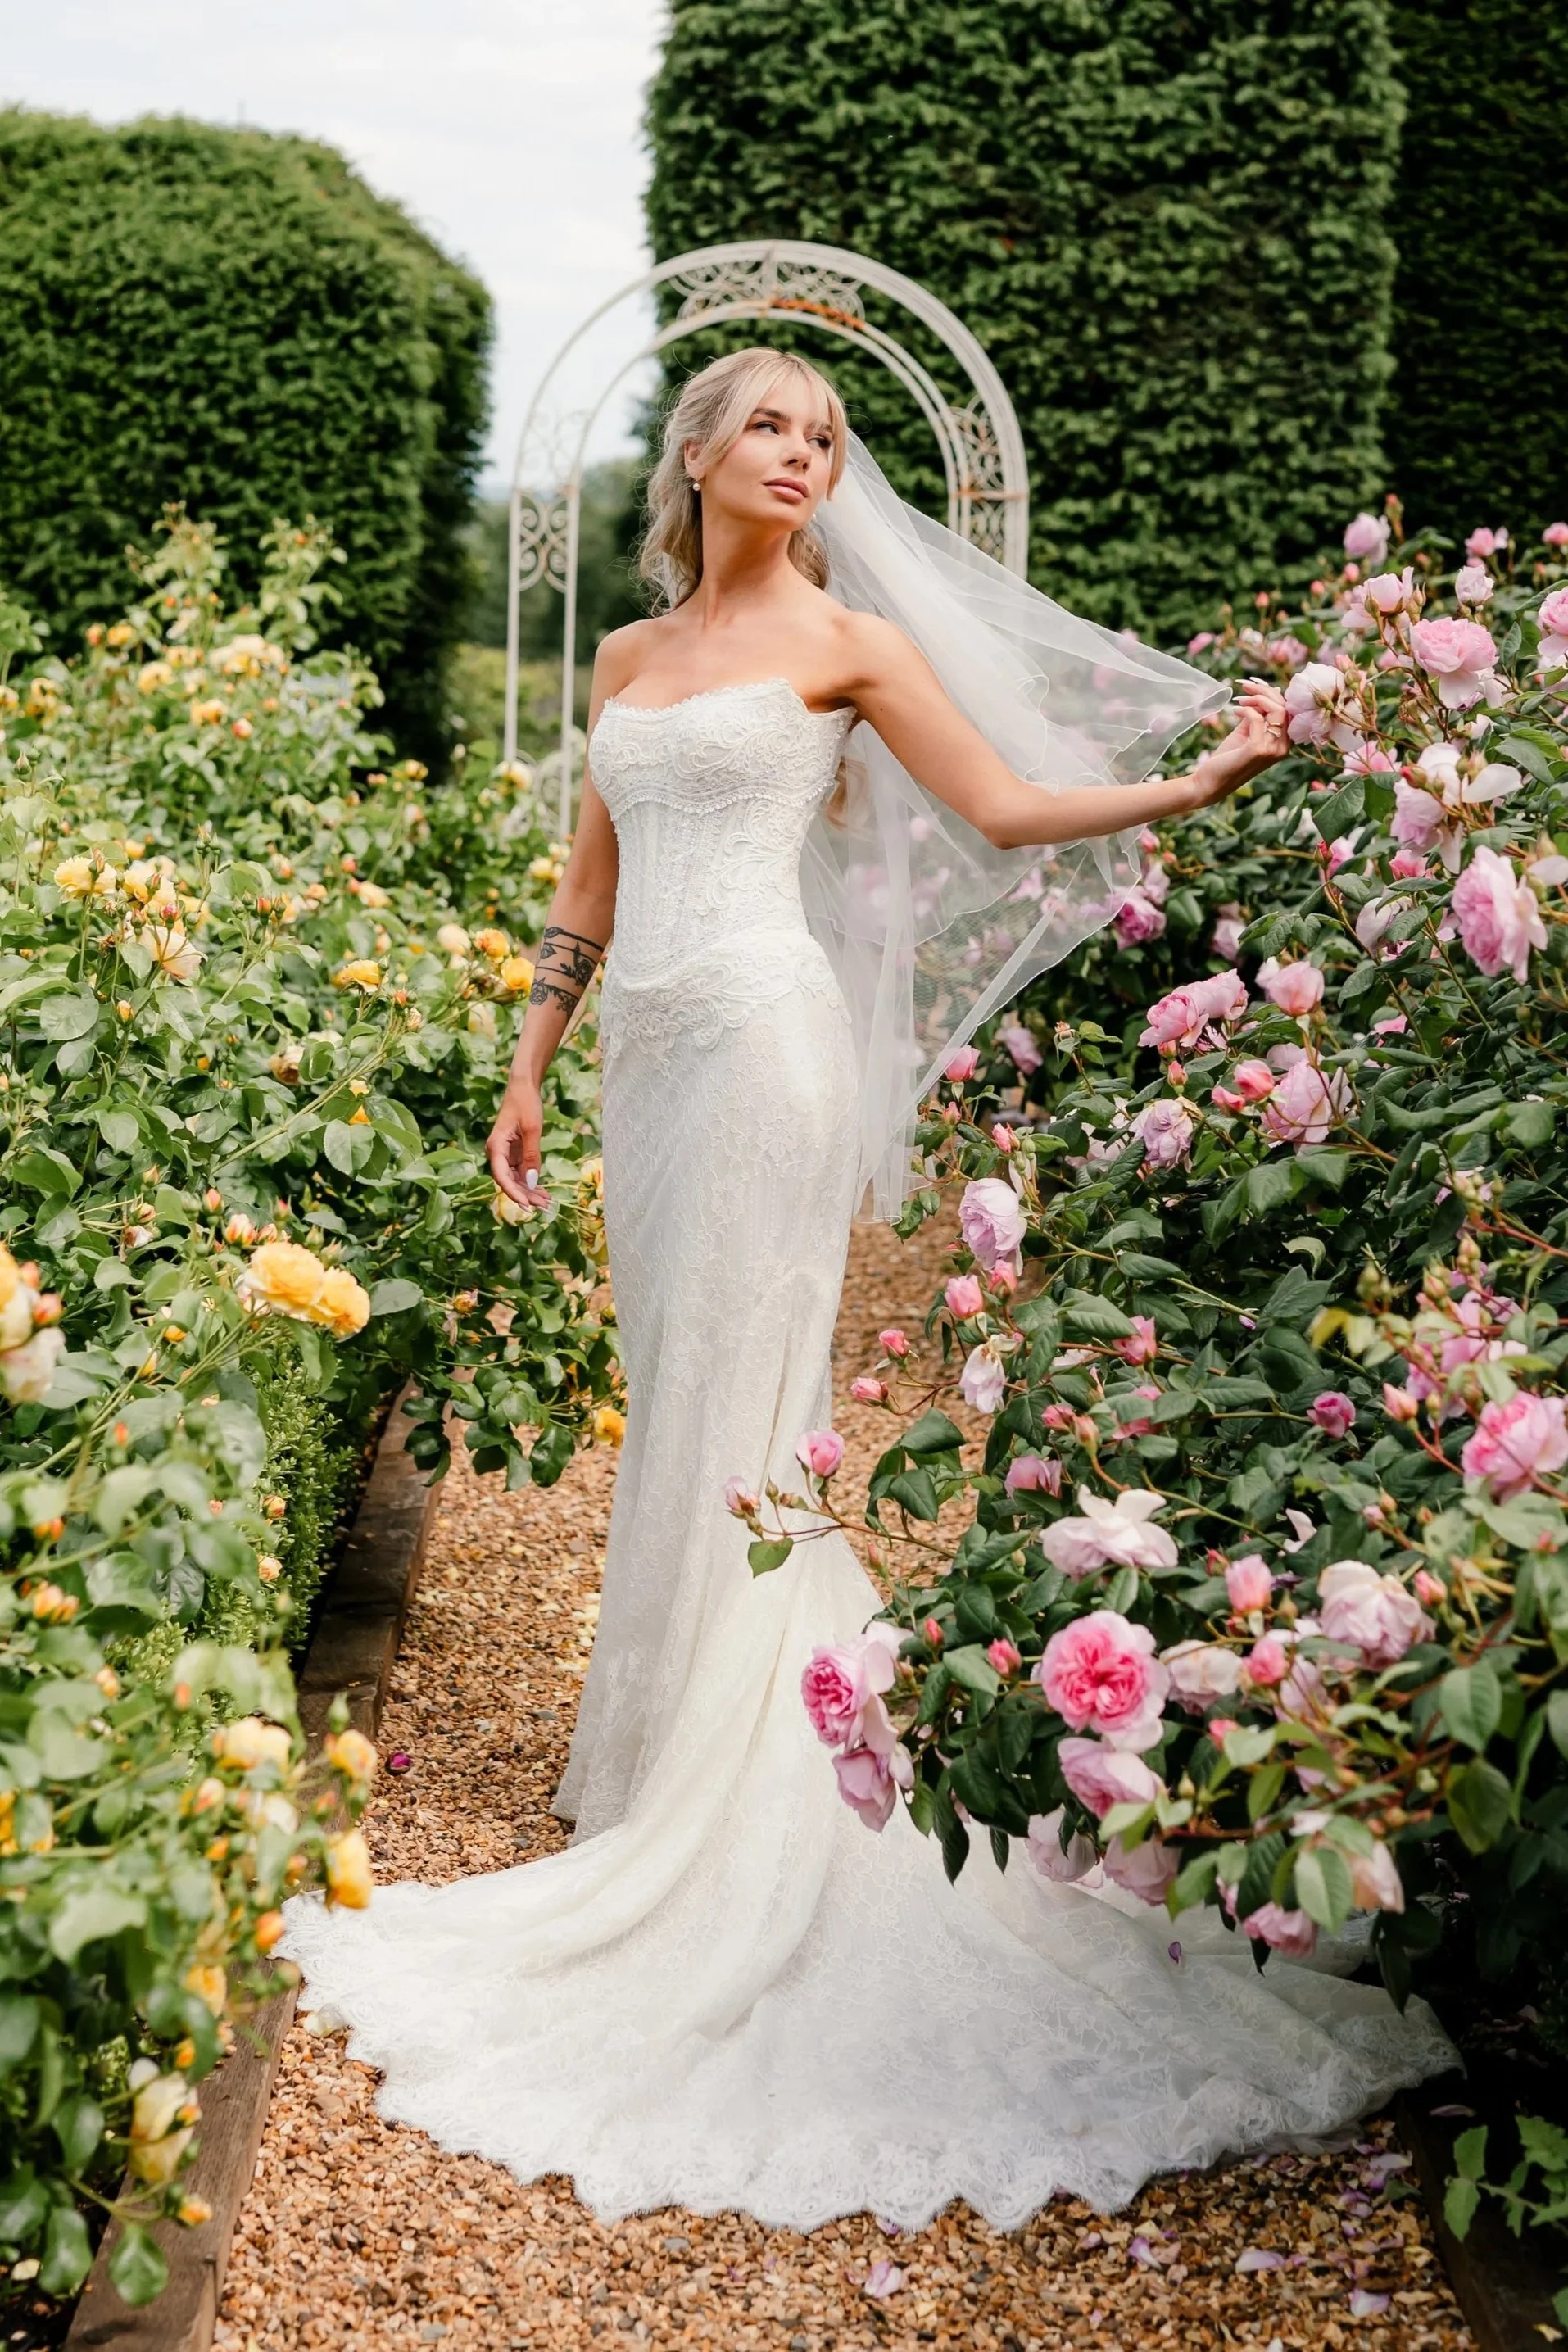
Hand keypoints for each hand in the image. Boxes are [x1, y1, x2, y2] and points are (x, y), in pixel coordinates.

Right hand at [487, 1079, 549, 1209]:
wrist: (524, 1087)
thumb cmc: (525, 1103)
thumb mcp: (531, 1129)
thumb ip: (531, 1156)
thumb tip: (531, 1182)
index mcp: (495, 1147)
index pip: (502, 1177)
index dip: (513, 1193)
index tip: (527, 1205)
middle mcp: (497, 1153)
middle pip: (509, 1181)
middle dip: (526, 1196)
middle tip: (544, 1207)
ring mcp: (505, 1154)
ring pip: (515, 1179)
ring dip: (530, 1191)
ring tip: (547, 1203)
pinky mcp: (514, 1153)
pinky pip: (521, 1172)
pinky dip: (531, 1182)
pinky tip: (543, 1192)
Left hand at [1187, 681, 1290, 807]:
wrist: (1211, 782)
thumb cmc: (1228, 758)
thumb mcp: (1246, 732)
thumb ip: (1257, 715)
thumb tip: (1265, 693)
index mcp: (1283, 744)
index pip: (1288, 711)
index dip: (1273, 694)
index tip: (1254, 686)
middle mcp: (1282, 748)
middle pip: (1285, 707)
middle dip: (1265, 692)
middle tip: (1245, 687)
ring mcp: (1272, 750)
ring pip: (1277, 710)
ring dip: (1257, 698)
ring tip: (1240, 700)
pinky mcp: (1257, 750)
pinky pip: (1257, 718)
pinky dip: (1246, 710)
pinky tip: (1234, 711)